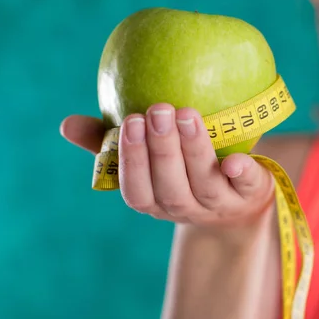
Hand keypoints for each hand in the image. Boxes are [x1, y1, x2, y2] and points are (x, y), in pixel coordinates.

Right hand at [60, 104, 274, 226]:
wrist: (239, 199)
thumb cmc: (183, 171)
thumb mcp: (149, 160)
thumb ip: (111, 144)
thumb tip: (66, 124)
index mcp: (156, 201)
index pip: (137, 191)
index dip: (132, 161)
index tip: (129, 122)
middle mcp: (187, 208)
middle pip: (170, 188)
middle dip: (162, 151)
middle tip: (157, 110)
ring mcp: (220, 205)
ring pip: (205, 184)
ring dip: (194, 151)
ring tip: (187, 114)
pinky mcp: (251, 194)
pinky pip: (248, 187)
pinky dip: (242, 174)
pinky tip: (236, 160)